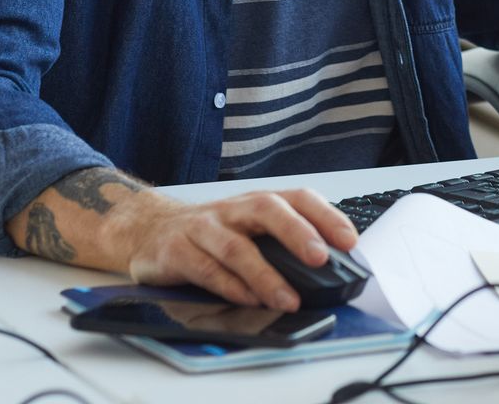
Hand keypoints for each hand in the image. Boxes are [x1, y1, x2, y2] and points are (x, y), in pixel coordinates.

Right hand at [118, 188, 358, 310]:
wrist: (149, 230)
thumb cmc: (211, 234)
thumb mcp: (248, 229)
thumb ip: (281, 244)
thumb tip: (329, 271)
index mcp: (257, 203)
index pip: (298, 198)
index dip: (326, 216)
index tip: (349, 240)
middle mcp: (233, 210)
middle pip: (268, 211)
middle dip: (298, 233)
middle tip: (321, 258)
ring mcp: (203, 228)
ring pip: (238, 247)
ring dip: (266, 275)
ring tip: (289, 299)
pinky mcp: (177, 251)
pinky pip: (207, 269)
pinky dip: (230, 286)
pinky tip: (248, 300)